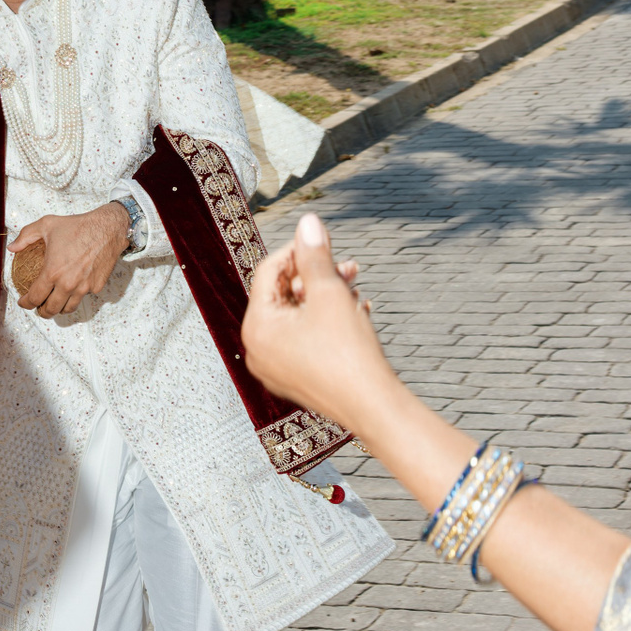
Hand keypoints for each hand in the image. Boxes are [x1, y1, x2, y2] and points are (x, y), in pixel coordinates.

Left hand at [9, 202, 130, 316]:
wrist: (107, 228)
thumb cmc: (77, 226)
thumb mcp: (46, 225)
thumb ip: (26, 236)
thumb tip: (12, 247)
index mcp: (52, 272)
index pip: (35, 297)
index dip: (26, 303)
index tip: (24, 302)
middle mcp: (68, 284)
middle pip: (51, 310)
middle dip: (42, 312)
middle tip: (39, 307)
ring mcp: (83, 288)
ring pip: (68, 308)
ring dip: (59, 308)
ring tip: (54, 303)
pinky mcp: (96, 287)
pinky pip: (83, 296)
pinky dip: (76, 295)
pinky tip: (73, 287)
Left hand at [241, 213, 395, 431]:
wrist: (374, 409)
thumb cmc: (349, 353)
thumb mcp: (330, 294)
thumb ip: (315, 254)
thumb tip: (308, 222)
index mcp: (256, 327)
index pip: (267, 273)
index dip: (296, 251)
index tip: (323, 241)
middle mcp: (258, 350)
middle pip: (282, 296)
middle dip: (316, 276)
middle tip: (347, 265)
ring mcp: (276, 368)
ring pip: (297, 318)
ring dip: (326, 297)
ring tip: (355, 288)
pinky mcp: (297, 379)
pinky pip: (305, 340)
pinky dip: (326, 322)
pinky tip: (356, 312)